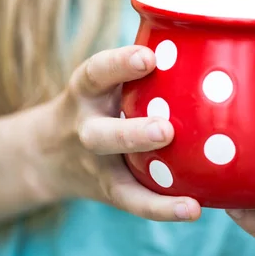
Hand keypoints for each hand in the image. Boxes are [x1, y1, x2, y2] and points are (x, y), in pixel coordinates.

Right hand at [38, 45, 200, 221]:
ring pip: (117, 177)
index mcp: (85, 93)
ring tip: (188, 198)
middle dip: (131, 134)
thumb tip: (208, 46)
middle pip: (101, 135)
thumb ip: (138, 70)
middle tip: (165, 130)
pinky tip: (193, 209)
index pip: (96, 74)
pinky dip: (161, 209)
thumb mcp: (102, 82)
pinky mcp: (107, 190)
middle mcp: (85, 128)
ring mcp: (95, 164)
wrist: (46, 153)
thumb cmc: (95, 105)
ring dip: (153, 189)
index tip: (148, 57)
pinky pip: (134, 203)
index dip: (119, 65)